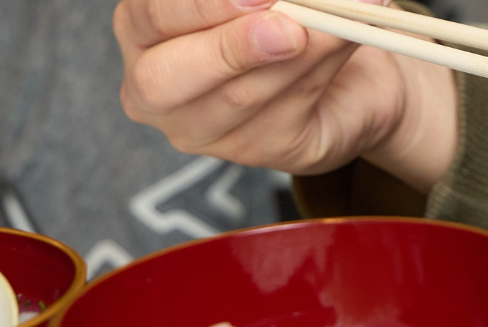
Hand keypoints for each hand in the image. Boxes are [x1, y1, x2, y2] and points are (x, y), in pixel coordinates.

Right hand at [114, 0, 457, 190]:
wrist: (344, 71)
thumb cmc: (282, 16)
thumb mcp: (265, 0)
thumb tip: (284, 0)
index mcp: (143, 31)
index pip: (149, 18)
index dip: (198, 6)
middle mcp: (158, 90)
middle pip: (163, 81)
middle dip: (230, 49)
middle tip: (287, 29)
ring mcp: (204, 131)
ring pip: (238, 97)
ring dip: (295, 56)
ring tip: (332, 23)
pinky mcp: (257, 151)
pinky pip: (285, 113)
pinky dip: (320, 70)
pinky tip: (340, 41)